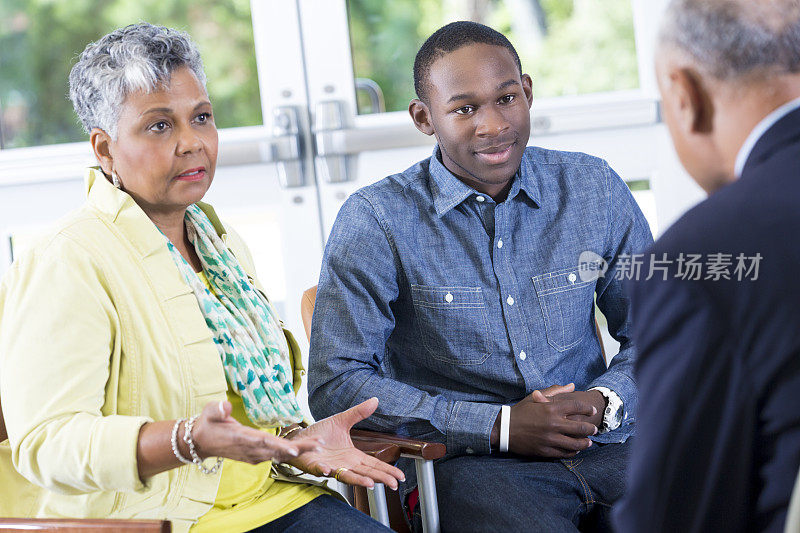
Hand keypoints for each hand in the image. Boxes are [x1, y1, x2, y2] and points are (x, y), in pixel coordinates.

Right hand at [191, 400, 323, 464]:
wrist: (201, 443)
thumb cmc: (207, 424)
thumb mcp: (208, 413)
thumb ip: (217, 410)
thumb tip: (225, 407)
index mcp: (240, 438)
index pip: (262, 443)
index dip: (279, 447)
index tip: (294, 449)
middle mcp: (249, 450)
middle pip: (277, 450)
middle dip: (299, 448)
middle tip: (319, 445)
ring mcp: (253, 455)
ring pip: (279, 454)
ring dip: (299, 450)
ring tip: (318, 446)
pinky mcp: (255, 456)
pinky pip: (275, 456)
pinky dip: (290, 453)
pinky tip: (304, 448)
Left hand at [285, 397, 405, 488]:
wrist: (300, 437)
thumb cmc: (321, 434)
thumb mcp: (342, 421)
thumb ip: (358, 413)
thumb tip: (375, 400)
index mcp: (353, 456)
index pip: (374, 465)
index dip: (387, 470)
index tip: (400, 477)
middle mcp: (344, 464)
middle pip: (365, 473)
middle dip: (379, 479)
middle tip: (393, 485)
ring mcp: (330, 467)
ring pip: (346, 475)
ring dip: (357, 479)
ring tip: (370, 483)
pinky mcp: (315, 466)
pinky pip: (320, 469)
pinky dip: (324, 471)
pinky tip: (329, 470)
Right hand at [501, 383, 597, 457]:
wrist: (504, 429)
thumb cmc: (521, 411)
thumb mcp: (535, 397)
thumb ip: (555, 391)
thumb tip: (572, 386)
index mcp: (551, 408)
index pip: (577, 407)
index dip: (588, 409)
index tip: (592, 410)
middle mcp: (553, 424)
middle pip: (581, 427)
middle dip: (590, 428)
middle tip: (594, 429)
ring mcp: (550, 439)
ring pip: (576, 443)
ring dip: (585, 442)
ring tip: (588, 441)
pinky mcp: (546, 451)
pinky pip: (565, 453)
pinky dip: (573, 451)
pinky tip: (575, 449)